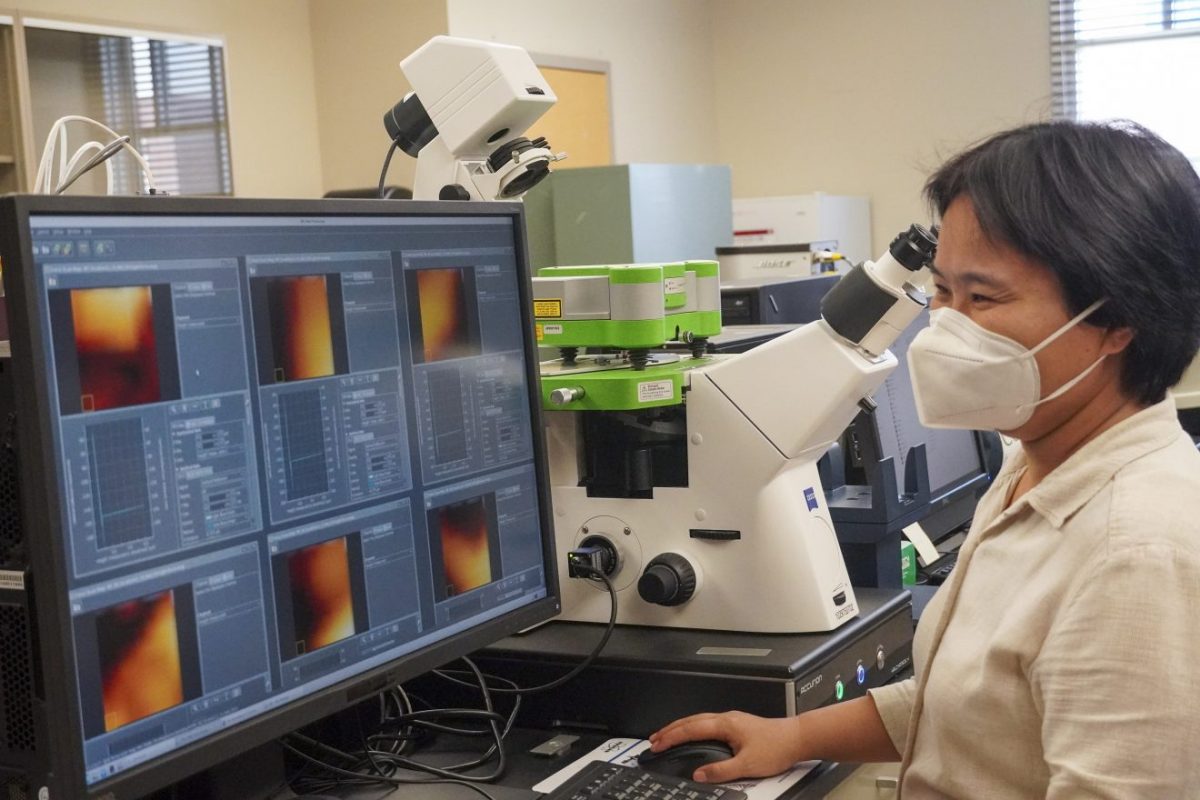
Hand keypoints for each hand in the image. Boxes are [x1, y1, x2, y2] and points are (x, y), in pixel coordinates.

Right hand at [647, 711, 804, 782]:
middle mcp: (726, 719)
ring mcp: (732, 720)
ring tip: (667, 735)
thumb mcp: (747, 765)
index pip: (691, 729)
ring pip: (699, 720)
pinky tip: (694, 734)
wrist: (797, 738)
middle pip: (691, 720)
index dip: (672, 737)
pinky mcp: (737, 724)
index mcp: (725, 724)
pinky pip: (707, 722)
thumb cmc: (777, 748)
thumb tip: (699, 774)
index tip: (657, 744)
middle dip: (670, 730)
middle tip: (654, 739)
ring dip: (681, 727)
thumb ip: (721, 770)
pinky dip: (693, 727)